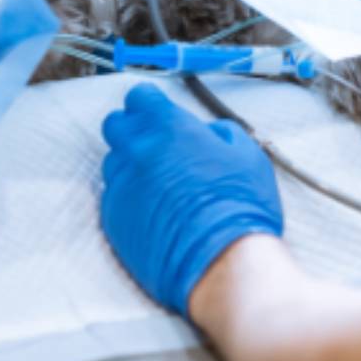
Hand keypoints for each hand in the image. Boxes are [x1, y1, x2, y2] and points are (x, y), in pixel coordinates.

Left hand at [100, 84, 282, 315]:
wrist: (223, 263)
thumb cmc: (239, 208)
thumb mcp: (247, 155)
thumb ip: (222, 133)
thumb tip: (209, 131)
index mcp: (166, 127)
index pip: (139, 97)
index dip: (150, 104)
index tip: (159, 113)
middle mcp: (136, 150)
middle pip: (116, 124)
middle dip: (132, 129)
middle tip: (156, 146)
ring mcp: (121, 183)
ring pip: (113, 161)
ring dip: (130, 165)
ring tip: (160, 186)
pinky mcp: (113, 216)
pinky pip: (113, 196)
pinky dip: (129, 198)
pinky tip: (154, 212)